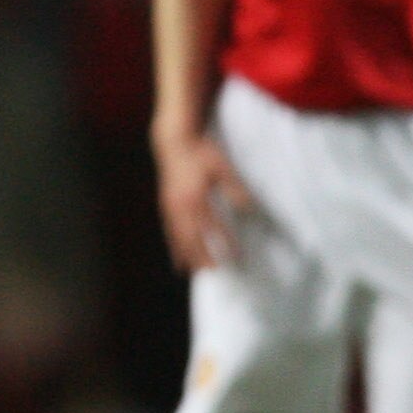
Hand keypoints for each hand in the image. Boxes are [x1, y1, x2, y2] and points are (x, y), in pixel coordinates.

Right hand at [153, 126, 249, 271]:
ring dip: (186, 256)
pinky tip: (178, 257)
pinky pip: (169, 231)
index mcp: (195, 197)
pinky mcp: (165, 205)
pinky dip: (174, 246)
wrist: (173, 141)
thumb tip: (247, 209)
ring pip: (178, 237)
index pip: (213, 227)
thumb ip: (234, 188)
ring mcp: (170, 207)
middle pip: (191, 238)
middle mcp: (180, 206)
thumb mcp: (222, 166)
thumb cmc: (200, 152)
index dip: (225, 243)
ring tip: (195, 271)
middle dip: (202, 256)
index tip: (237, 256)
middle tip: (214, 271)